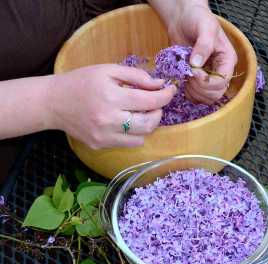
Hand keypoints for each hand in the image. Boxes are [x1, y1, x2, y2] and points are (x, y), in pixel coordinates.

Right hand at [48, 64, 175, 148]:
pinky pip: (128, 143)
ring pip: (142, 137)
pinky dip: (135, 133)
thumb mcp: (107, 70)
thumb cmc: (81, 82)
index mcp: (111, 97)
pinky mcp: (101, 145)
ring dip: (148, 124)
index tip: (171, 90)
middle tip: (155, 103)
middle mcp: (109, 120)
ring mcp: (105, 137)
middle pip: (149, 124)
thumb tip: (160, 85)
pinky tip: (128, 122)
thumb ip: (136, 76)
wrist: (53, 102)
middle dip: (159, 112)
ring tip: (140, 112)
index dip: (165, 96)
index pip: (149, 101)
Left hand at [167, 4, 237, 103]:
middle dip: (200, 89)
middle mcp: (221, 71)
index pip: (222, 82)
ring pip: (207, 98)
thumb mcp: (204, 27)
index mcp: (227, 60)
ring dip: (194, 93)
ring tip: (186, 78)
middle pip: (216, 94)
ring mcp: (209, 78)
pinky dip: (189, 95)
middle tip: (189, 75)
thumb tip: (197, 64)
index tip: (193, 71)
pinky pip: (197, 98)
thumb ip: (204, 44)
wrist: (183, 19)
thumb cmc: (197, 19)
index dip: (207, 82)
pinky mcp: (198, 82)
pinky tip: (184, 84)